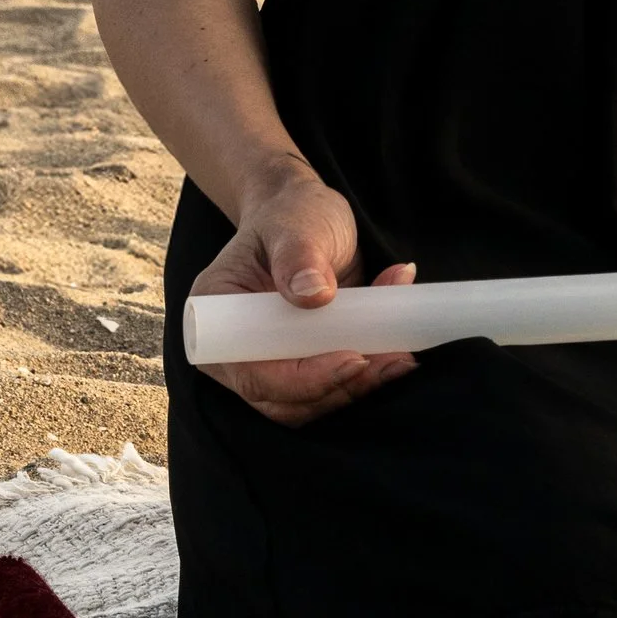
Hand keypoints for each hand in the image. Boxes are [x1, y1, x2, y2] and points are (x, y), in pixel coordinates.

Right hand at [189, 162, 416, 427]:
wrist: (305, 214)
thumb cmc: (292, 213)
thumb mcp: (296, 224)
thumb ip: (299, 255)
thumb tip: (313, 295)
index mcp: (216, 316)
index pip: (253, 372)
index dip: (302, 380)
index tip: (354, 359)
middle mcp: (236, 350)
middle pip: (282, 399)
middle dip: (340, 387)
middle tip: (393, 360)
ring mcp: (268, 362)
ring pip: (309, 404)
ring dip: (358, 388)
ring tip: (401, 356)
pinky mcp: (299, 365)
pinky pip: (328, 389)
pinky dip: (365, 377)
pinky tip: (396, 350)